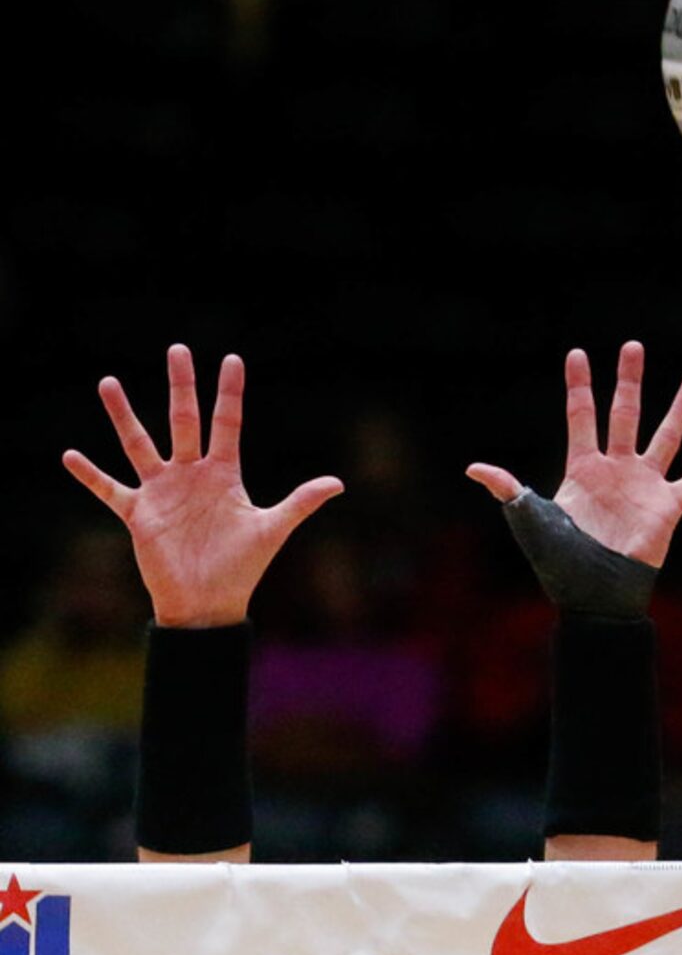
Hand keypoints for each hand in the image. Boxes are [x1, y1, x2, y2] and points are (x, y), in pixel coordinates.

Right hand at [62, 344, 343, 627]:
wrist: (209, 604)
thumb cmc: (242, 569)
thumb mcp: (272, 529)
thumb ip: (301, 502)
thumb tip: (339, 483)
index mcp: (224, 475)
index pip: (227, 424)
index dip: (230, 393)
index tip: (232, 359)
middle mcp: (191, 476)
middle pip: (184, 421)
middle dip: (181, 387)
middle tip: (178, 349)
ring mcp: (162, 492)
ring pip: (139, 444)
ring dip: (124, 415)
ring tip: (109, 382)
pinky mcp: (139, 514)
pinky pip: (109, 489)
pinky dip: (90, 475)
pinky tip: (69, 455)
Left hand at [466, 341, 681, 566]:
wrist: (596, 594)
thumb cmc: (560, 562)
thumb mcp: (531, 521)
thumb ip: (509, 491)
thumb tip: (473, 469)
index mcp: (582, 469)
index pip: (581, 416)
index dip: (579, 386)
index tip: (577, 353)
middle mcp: (615, 470)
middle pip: (624, 414)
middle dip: (629, 381)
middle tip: (633, 346)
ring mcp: (643, 486)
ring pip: (665, 438)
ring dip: (680, 410)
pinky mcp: (667, 508)